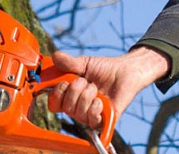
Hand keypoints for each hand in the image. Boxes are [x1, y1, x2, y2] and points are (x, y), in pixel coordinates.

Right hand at [47, 47, 170, 128]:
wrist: (125, 72)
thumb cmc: (103, 68)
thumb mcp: (83, 63)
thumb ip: (68, 62)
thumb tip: (54, 57)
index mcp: (69, 94)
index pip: (53, 104)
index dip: (55, 95)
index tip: (63, 83)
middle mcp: (77, 107)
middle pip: (66, 108)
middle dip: (75, 91)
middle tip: (85, 81)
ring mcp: (89, 114)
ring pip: (78, 113)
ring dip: (87, 96)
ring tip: (96, 88)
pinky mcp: (104, 119)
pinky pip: (92, 120)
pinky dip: (95, 108)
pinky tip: (101, 100)